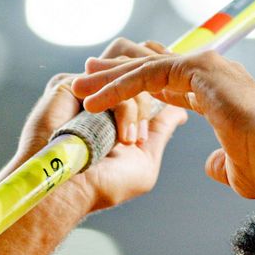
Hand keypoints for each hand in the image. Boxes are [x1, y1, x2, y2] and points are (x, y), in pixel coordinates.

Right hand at [15, 38, 186, 211]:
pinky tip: (123, 137)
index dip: (166, 81)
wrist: (70, 190)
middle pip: (138, 64)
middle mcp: (102, 91)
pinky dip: (123, 110)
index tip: (184, 103)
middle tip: (140, 138)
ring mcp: (87, 86)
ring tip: (130, 142)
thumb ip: (160, 130)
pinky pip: (109, 82)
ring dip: (137, 108)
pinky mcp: (69, 84)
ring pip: (127, 71)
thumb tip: (181, 112)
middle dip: (152, 99)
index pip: (146, 74)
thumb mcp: (145, 159)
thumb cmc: (104, 184)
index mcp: (118, 104)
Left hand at [72, 45, 254, 200]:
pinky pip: (146, 74)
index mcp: (217, 89)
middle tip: (84, 80)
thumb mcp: (236, 168)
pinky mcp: (196, 68)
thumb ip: (220, 163)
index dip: (138, 88)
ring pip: (144, 66)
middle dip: (115, 74)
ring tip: (78, 88)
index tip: (112, 96)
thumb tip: (210, 167)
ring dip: (109, 79)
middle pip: (151, 66)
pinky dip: (119, 87)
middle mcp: (210, 70)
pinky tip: (96, 100)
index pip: (169, 81)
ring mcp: (204, 64)